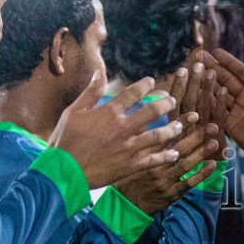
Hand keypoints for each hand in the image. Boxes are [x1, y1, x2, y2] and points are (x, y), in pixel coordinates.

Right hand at [47, 73, 182, 187]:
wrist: (63, 171)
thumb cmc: (64, 140)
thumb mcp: (73, 112)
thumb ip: (90, 92)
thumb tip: (100, 72)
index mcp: (109, 112)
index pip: (133, 93)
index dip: (145, 85)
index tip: (152, 81)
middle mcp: (123, 128)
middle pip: (152, 111)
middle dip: (165, 104)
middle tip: (172, 100)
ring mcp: (128, 147)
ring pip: (158, 135)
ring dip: (172, 129)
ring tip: (180, 125)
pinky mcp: (130, 166)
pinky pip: (153, 160)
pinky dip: (166, 157)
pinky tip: (175, 154)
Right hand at [114, 124, 222, 214]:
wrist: (126, 205)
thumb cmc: (129, 177)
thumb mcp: (130, 157)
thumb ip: (139, 139)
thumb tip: (146, 120)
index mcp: (145, 155)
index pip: (165, 136)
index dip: (181, 125)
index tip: (195, 115)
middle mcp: (156, 167)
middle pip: (179, 149)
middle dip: (197, 137)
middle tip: (212, 126)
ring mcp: (165, 181)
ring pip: (186, 165)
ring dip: (201, 153)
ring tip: (214, 142)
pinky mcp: (171, 194)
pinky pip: (189, 183)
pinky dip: (202, 174)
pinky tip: (212, 164)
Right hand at [196, 49, 243, 161]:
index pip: (240, 71)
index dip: (228, 61)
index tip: (215, 51)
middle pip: (227, 78)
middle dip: (214, 67)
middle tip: (200, 56)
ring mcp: (236, 109)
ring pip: (219, 91)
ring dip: (209, 81)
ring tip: (197, 69)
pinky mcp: (229, 121)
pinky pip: (217, 108)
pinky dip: (208, 100)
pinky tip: (199, 89)